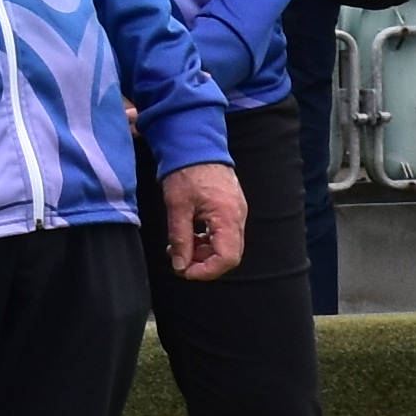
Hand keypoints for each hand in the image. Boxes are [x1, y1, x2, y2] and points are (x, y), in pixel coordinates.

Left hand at [163, 162, 247, 282]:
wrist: (196, 144)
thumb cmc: (186, 171)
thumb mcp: (177, 207)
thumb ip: (180, 239)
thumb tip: (181, 265)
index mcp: (227, 217)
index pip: (227, 258)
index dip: (206, 271)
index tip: (185, 271)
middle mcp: (238, 217)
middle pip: (229, 256)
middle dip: (204, 263)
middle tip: (180, 258)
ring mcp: (237, 213)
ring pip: (226, 246)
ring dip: (203, 253)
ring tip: (180, 245)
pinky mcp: (231, 209)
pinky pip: (224, 234)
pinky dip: (207, 241)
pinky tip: (189, 235)